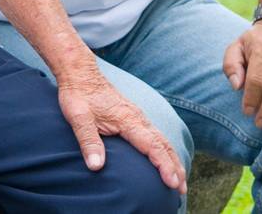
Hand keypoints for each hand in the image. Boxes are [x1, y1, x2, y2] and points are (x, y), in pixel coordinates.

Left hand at [55, 64, 185, 194]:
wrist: (80, 73)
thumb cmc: (78, 95)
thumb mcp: (78, 118)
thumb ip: (88, 141)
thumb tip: (96, 166)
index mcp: (127, 119)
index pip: (152, 146)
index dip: (164, 166)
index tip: (173, 183)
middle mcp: (137, 118)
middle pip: (163, 144)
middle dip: (175, 167)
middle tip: (182, 189)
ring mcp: (137, 116)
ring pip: (161, 139)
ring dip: (172, 159)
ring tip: (180, 179)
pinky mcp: (133, 116)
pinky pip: (155, 134)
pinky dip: (165, 149)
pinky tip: (165, 158)